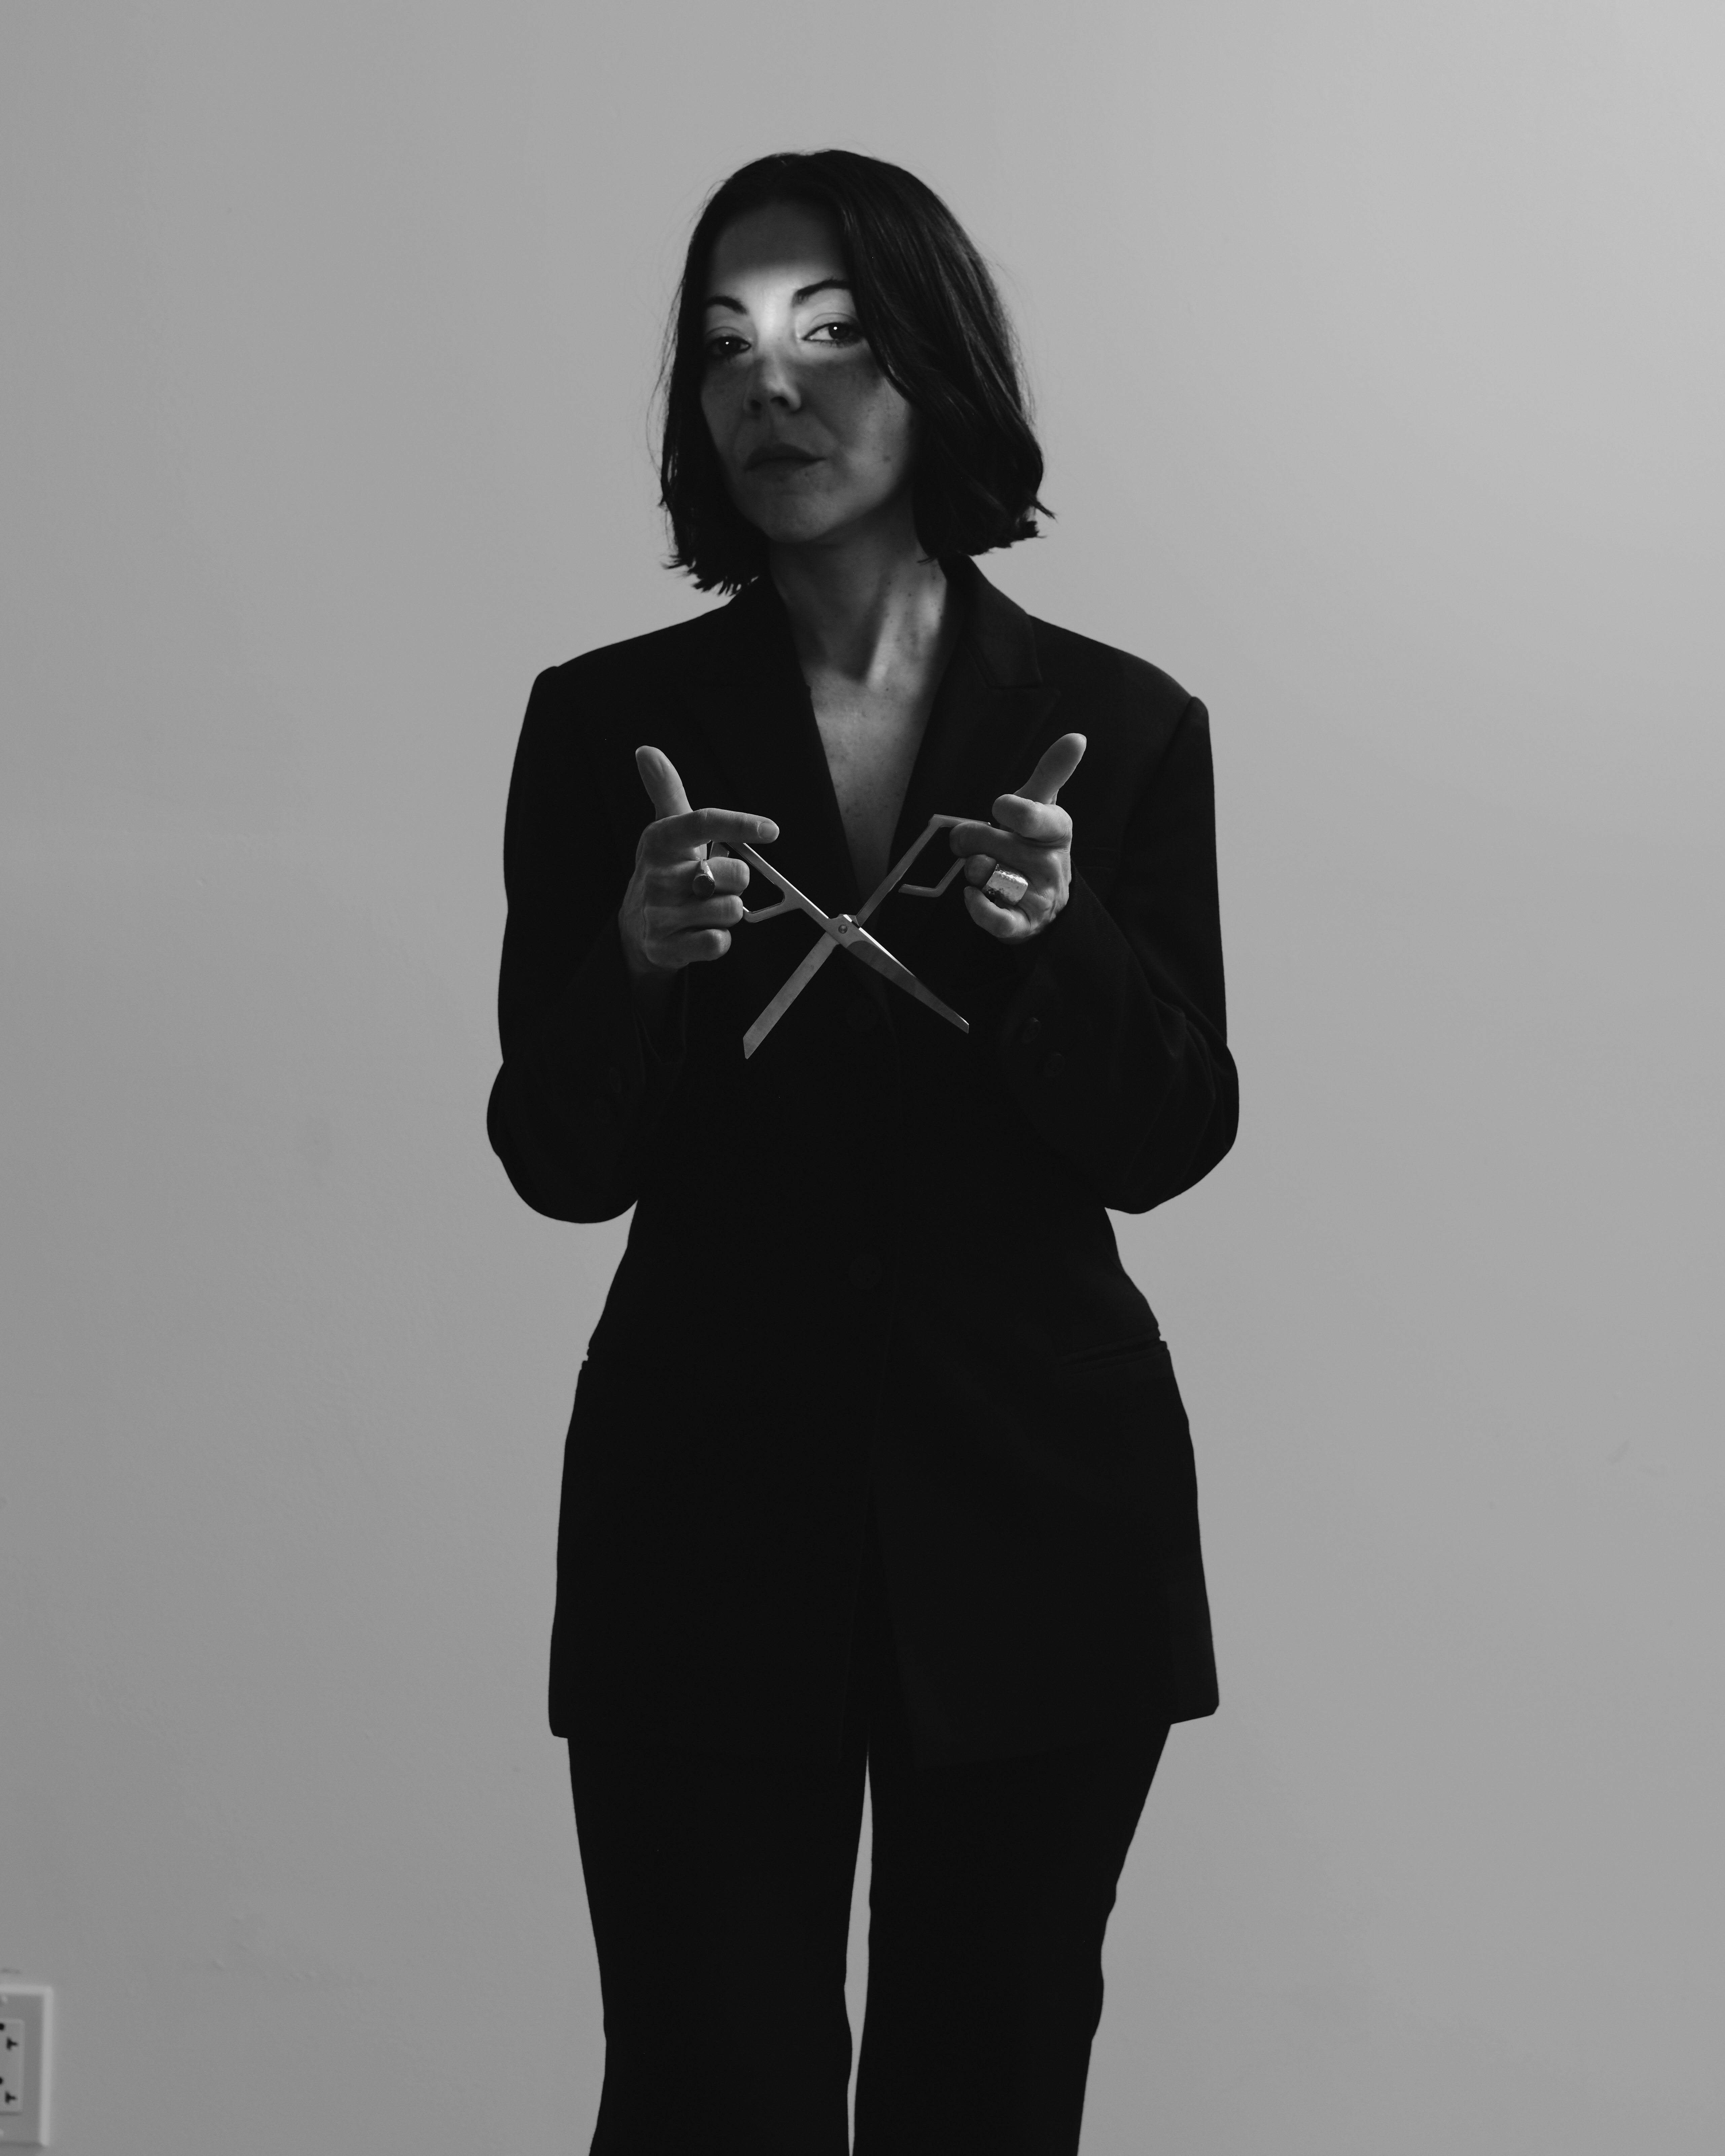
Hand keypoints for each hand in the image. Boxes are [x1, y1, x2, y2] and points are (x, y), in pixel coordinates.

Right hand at [618, 746, 778, 982]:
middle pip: (733, 875)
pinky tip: (700, 931)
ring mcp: (659, 914)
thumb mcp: (665, 829)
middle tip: (715, 884)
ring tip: (704, 908)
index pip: (703, 822)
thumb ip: (665, 789)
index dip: (740, 824)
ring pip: (731, 911)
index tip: (771, 830)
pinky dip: (719, 940)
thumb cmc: (665, 872)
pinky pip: (718, 942)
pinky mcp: (666, 947)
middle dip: (736, 882)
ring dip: (728, 912)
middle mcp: (657, 876)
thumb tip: (647, 751)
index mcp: (660, 840)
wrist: (637, 927)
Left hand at [949, 733, 1086, 941]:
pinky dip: (977, 907)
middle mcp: (1051, 863)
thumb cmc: (1034, 845)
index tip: (1001, 809)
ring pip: (985, 874)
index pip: (1028, 813)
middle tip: (975, 843)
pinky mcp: (1023, 924)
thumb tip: (1077, 737)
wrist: (1044, 902)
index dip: (1006, 809)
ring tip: (984, 870)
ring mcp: (1039, 896)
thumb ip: (1052, 772)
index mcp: (1056, 829)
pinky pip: (994, 917)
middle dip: (971, 840)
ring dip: (972, 871)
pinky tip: (973, 896)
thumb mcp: (1043, 806)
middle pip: (990, 842)